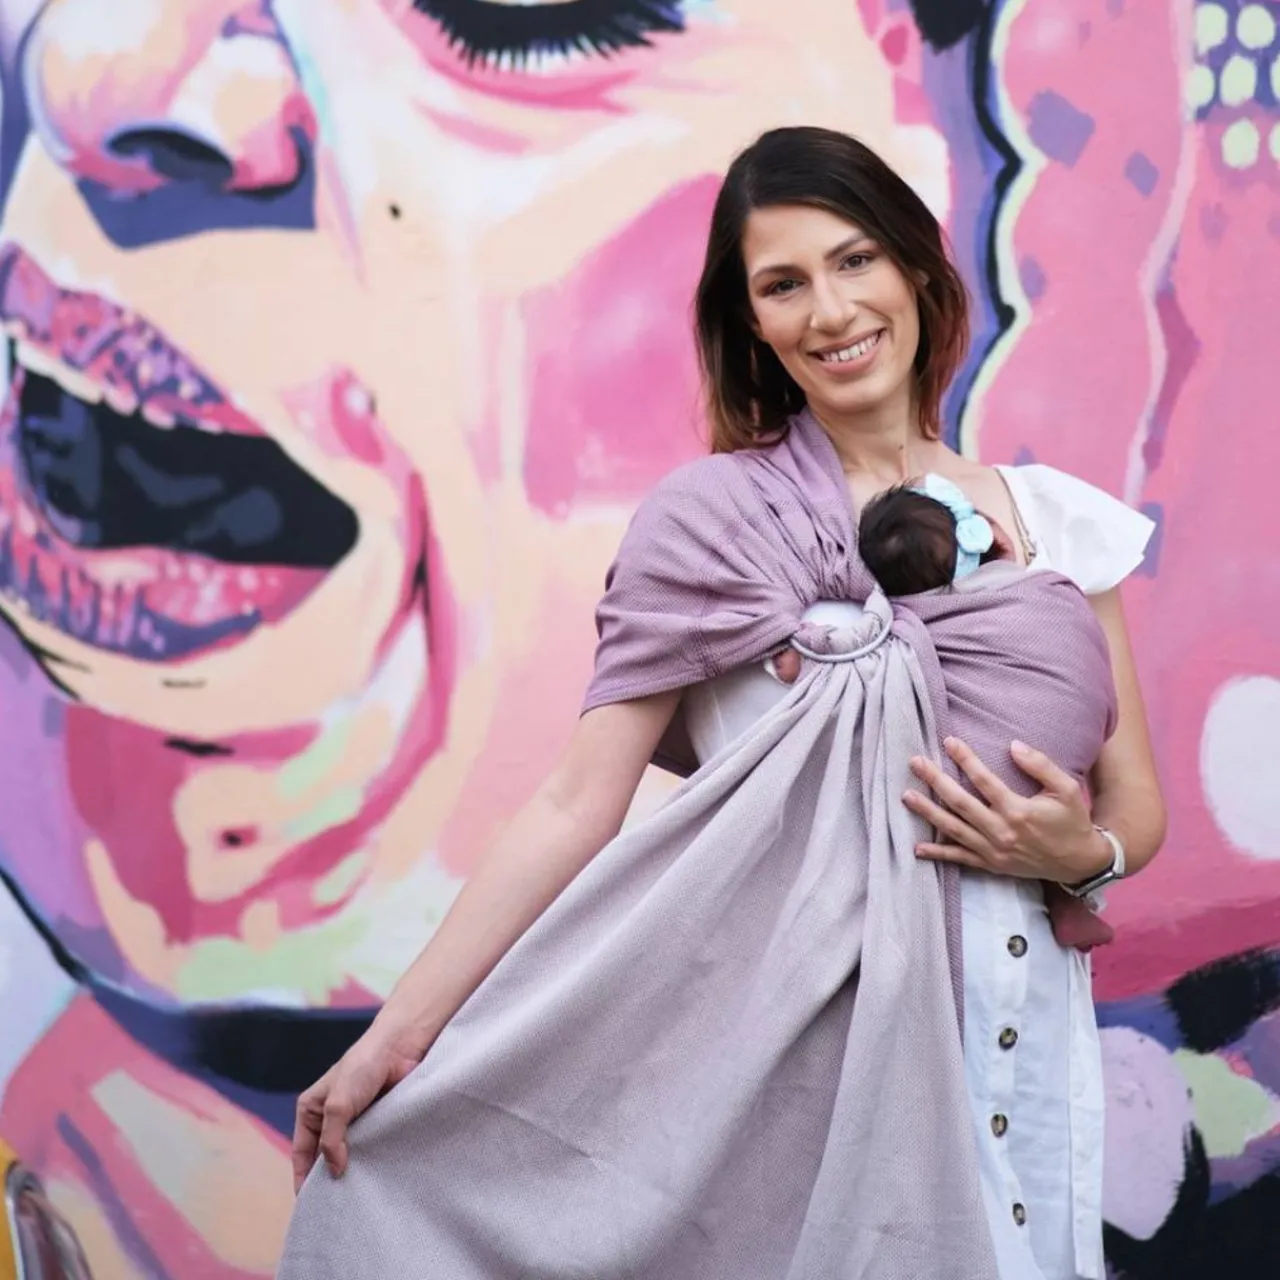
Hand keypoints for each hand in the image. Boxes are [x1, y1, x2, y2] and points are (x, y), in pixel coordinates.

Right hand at [292, 1016, 432, 1192]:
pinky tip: (377, 1179)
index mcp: (311, 1110)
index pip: (301, 1151)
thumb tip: (336, 1171)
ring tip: (357, 1198)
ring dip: (353, 1171)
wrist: (400, 1047)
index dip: (302, 1177)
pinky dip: (373, 1161)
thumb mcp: (338, 1104)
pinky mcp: (378, 1121)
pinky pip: (372, 1147)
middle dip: (328, 1177)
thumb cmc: (363, 1066)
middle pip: (324, 1156)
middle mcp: (330, 1117)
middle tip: (335, 1207)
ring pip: (349, 1154)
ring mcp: (355, 1121)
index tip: (307, 1204)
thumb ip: (332, 1139)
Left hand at [903, 737, 1112, 883]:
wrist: (1079, 863)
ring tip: (907, 796)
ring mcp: (993, 851)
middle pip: (960, 803)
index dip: (965, 759)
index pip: (984, 780)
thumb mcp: (1067, 789)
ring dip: (928, 812)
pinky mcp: (991, 865)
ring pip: (953, 829)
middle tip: (915, 763)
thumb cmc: (1072, 822)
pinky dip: (938, 854)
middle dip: (935, 781)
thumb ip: (1041, 766)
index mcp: (1018, 810)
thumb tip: (1014, 745)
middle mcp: (1001, 831)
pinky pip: (960, 858)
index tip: (948, 741)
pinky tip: (917, 847)